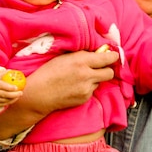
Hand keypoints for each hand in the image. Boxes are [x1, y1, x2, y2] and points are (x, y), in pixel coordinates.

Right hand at [0, 50, 117, 138]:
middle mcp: (87, 74)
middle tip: (101, 67)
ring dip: (94, 79)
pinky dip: (87, 88)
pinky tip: (75, 86)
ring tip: (80, 78)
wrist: (38, 94)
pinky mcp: (84, 98)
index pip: (107, 58)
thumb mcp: (65, 57)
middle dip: (107, 69)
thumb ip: (83, 55)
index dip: (112, 56)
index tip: (113, 55)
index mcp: (81, 60)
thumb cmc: (48, 72)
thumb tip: (98, 52)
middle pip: (109, 72)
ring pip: (100, 82)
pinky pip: (92, 91)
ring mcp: (86, 88)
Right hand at [0, 72, 22, 108]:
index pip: (1, 85)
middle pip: (3, 94)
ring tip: (19, 95)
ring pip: (4, 100)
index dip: (9, 87)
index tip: (17, 87)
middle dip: (14, 94)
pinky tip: (14, 99)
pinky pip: (2, 104)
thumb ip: (4, 73)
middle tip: (21, 92)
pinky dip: (9, 102)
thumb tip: (14, 71)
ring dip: (13, 98)